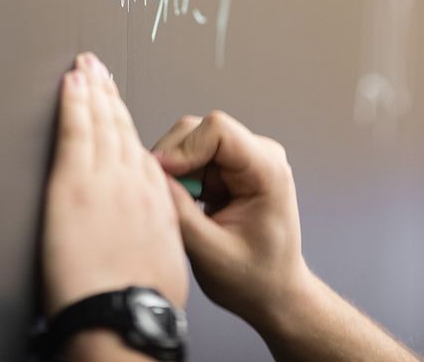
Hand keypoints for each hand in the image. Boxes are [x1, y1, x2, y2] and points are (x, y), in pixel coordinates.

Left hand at [42, 53, 187, 319]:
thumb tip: (145, 236)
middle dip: (109, 95)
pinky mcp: (74, 182)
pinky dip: (74, 101)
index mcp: (157, 201)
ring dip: (92, 89)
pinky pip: (76, 129)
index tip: (119, 108)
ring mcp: (105, 179)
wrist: (123, 317)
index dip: (127, 125)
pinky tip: (70, 81)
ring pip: (100, 122)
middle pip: (121, 128)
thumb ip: (155, 235)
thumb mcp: (164, 264)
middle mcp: (135, 182)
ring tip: (85, 66)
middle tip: (99, 68)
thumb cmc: (142, 303)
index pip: (142, 153)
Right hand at [153, 112, 310, 334]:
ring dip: (173, 171)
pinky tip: (184, 204)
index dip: (183, 148)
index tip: (162, 174)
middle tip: (164, 196)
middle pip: (197, 130)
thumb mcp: (212, 254)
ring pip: (186, 141)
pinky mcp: (224, 166)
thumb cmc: (255, 279)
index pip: (218, 130)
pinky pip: (187, 156)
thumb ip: (181, 214)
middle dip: (172, 160)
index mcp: (268, 171)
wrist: (272, 294)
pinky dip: (176, 177)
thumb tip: (151, 178)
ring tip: (179, 207)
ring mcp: (241, 158)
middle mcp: (258, 155)